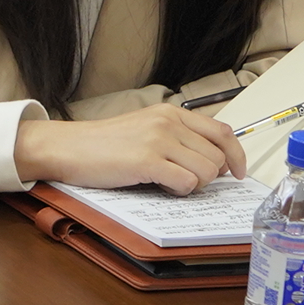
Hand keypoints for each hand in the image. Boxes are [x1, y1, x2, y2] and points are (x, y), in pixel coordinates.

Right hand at [14, 106, 244, 194]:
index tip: (236, 172)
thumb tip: (214, 160)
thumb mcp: (145, 128)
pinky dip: (180, 191)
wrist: (66, 147)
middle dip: (209, 176)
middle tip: (186, 181)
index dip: (237, 155)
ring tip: (169, 183)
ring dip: (194, 185)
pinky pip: (187, 183)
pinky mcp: (147, 161)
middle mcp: (168, 122)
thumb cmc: (102, 144)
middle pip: (217, 156)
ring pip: (207, 172)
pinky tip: (162, 187)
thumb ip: (177, 137)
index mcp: (170, 113)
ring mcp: (158, 140)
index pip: (222, 132)